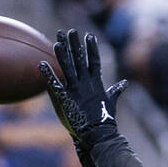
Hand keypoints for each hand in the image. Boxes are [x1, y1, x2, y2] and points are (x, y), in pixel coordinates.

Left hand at [39, 29, 127, 149]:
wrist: (98, 135)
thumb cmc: (105, 121)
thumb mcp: (112, 102)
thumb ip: (116, 90)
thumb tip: (125, 83)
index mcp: (96, 84)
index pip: (94, 61)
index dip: (91, 48)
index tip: (89, 36)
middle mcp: (86, 84)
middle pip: (79, 60)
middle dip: (75, 44)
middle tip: (70, 31)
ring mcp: (76, 91)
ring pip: (68, 68)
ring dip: (62, 54)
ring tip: (57, 41)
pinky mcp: (66, 99)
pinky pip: (55, 84)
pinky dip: (49, 74)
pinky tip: (42, 64)